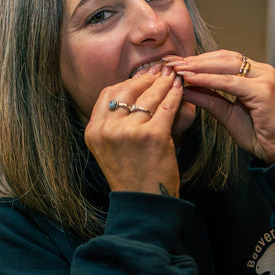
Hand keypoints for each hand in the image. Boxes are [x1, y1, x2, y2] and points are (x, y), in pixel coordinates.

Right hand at [84, 63, 185, 195]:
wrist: (146, 203)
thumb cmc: (133, 175)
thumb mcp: (112, 147)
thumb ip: (116, 121)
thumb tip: (136, 88)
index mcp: (94, 131)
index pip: (108, 93)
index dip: (128, 82)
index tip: (143, 77)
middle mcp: (108, 130)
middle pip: (129, 90)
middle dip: (148, 78)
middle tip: (162, 70)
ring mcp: (129, 132)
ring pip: (150, 96)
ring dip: (164, 83)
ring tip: (174, 76)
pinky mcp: (153, 136)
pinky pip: (167, 106)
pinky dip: (175, 94)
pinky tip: (181, 89)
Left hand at [167, 50, 274, 162]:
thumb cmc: (260, 135)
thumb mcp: (228, 114)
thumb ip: (209, 99)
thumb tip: (185, 87)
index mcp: (255, 74)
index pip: (222, 60)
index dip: (198, 60)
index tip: (175, 63)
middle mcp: (262, 71)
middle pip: (223, 58)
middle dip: (195, 60)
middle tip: (170, 62)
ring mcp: (264, 78)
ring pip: (226, 66)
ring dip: (198, 66)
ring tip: (177, 69)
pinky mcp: (264, 90)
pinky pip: (230, 82)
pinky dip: (209, 80)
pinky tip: (191, 79)